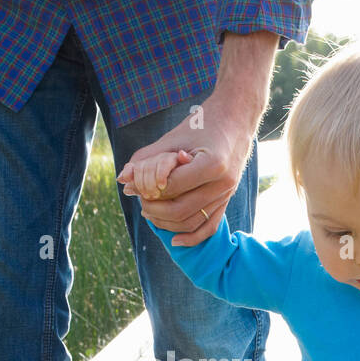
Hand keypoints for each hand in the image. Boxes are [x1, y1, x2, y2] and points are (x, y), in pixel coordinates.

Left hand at [116, 96, 257, 246]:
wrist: (236, 119)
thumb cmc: (203, 124)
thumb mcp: (173, 137)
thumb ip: (147, 158)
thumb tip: (123, 179)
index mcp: (212, 164)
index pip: (171, 186)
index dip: (148, 189)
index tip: (135, 185)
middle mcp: (222, 183)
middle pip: (180, 209)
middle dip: (154, 208)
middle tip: (140, 200)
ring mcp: (227, 194)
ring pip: (192, 221)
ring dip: (166, 222)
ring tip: (149, 212)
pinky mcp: (227, 200)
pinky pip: (210, 227)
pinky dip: (192, 237)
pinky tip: (175, 241)